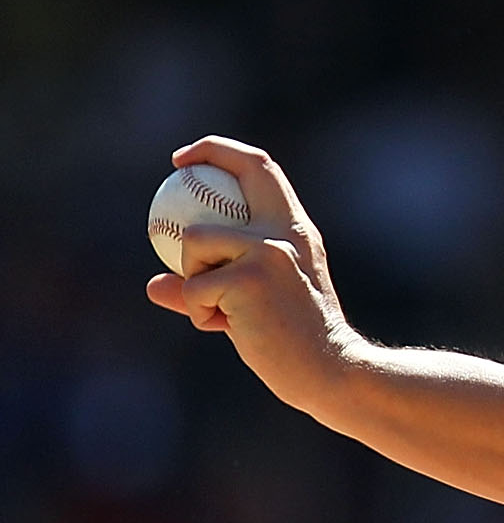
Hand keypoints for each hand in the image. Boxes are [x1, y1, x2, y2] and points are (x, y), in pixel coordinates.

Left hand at [143, 136, 359, 413]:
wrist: (328, 370)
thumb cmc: (292, 342)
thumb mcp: (251, 306)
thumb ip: (207, 288)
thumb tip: (155, 285)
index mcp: (295, 232)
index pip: (264, 171)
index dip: (224, 153)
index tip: (192, 160)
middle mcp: (286, 232)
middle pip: (247, 169)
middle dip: (208, 153)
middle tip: (177, 165)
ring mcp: (270, 251)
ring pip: (195, 239)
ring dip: (191, 274)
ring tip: (217, 309)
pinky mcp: (250, 279)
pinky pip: (193, 287)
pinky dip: (197, 311)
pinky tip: (225, 328)